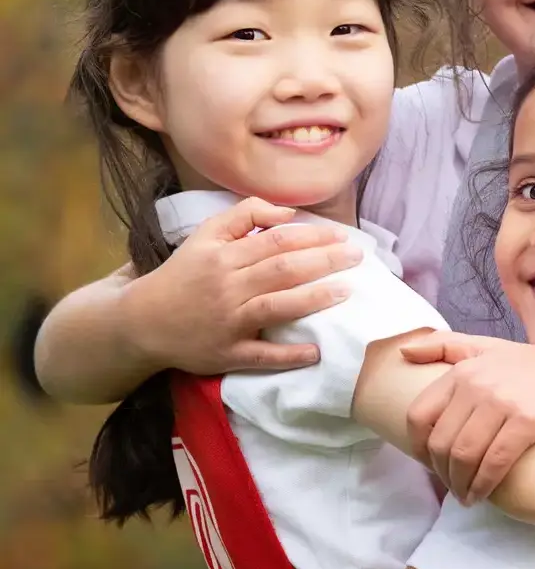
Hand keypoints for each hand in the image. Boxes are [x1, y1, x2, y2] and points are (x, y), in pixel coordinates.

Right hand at [123, 198, 361, 374]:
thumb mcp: (205, 235)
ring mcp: (229, 322)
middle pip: (283, 270)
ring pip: (277, 307)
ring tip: (346, 292)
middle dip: (324, 261)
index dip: (313, 237)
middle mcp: (228, 286)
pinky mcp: (227, 354)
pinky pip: (262, 356)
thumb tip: (288, 213)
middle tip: (357, 258)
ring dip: (314, 299)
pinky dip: (288, 355)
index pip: (277, 241)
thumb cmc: (183, 275)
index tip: (342, 236)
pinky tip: (316, 351)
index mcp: (224, 256)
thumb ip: (244, 215)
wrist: (142, 321)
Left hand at [401, 332, 534, 501]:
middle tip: (453, 488)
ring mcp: (500, 402)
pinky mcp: (526, 421)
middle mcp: (475, 385)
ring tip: (467, 497)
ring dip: (461, 485)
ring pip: (464, 456)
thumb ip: (444, 346)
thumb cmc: (534, 365)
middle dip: (442, 474)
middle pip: (440, 443)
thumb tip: (403, 352)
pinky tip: (483, 494)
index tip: (431, 464)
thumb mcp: (486, 347)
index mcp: (461, 371)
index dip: (418, 447)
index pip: (418, 416)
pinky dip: (484, 484)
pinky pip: (494, 462)